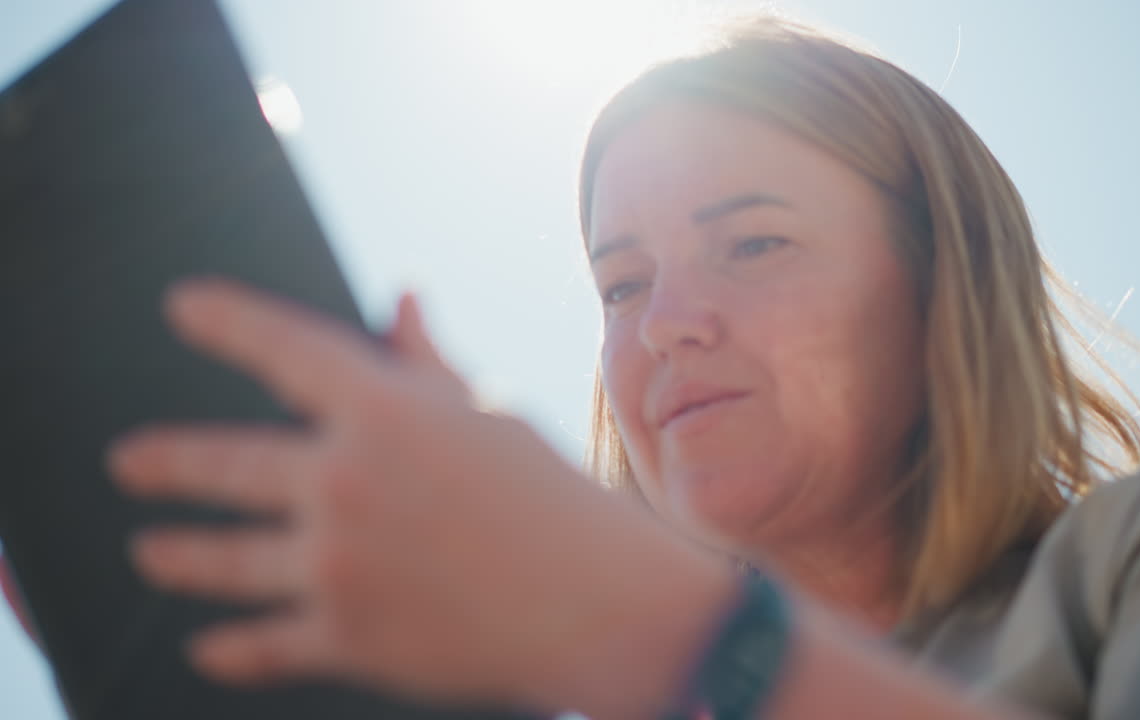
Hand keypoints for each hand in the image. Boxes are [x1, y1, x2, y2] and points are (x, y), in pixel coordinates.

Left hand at [109, 279, 607, 708]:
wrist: (598, 603)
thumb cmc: (553, 497)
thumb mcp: (489, 416)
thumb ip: (428, 364)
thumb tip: (402, 298)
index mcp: (385, 410)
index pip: (282, 346)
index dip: (227, 321)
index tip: (186, 305)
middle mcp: (343, 479)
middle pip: (223, 462)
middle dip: (167, 461)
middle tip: (130, 461)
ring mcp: (336, 562)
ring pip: (225, 558)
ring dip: (180, 553)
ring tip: (151, 549)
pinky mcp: (345, 636)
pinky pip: (264, 643)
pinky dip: (233, 648)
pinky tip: (208, 647)